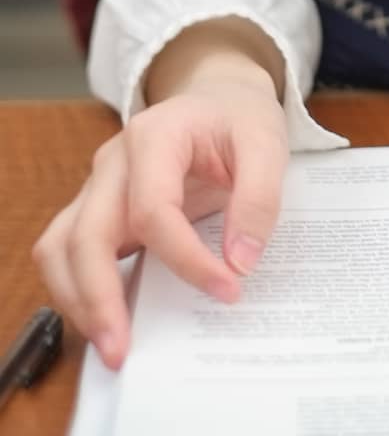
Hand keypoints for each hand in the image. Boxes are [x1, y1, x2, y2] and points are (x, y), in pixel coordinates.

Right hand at [31, 67, 287, 371]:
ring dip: (77, 301)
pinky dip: (77, 290)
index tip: (228, 288)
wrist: (219, 98)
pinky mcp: (97, 209)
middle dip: (100, 298)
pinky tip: (108, 319)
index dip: (186, 259)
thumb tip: (240, 262)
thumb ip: (259, 198)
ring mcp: (99, 186)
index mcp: (155, 135)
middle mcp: (114, 162)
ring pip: (60, 248)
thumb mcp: (267, 143)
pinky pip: (67, 253)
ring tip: (111, 346)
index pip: (153, 210)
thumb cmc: (239, 119)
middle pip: (87, 235)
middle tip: (123, 350)